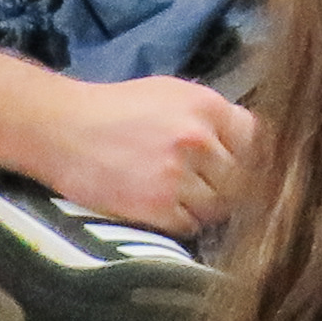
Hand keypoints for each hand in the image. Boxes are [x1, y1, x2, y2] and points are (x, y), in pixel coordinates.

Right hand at [39, 74, 252, 236]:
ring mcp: (179, 175)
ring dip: (205, 207)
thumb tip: (252, 143)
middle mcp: (199, 140)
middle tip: (207, 186)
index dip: (253, 158)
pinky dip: (182, 222)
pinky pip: (191, 226)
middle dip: (230, 186)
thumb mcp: (172, 95)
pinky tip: (161, 206)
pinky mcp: (158, 207)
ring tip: (178, 195)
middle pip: (243, 179)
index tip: (245, 169)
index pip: (258, 141)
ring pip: (219, 206)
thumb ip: (213, 117)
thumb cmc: (116, 110)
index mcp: (207, 106)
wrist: (62, 130)